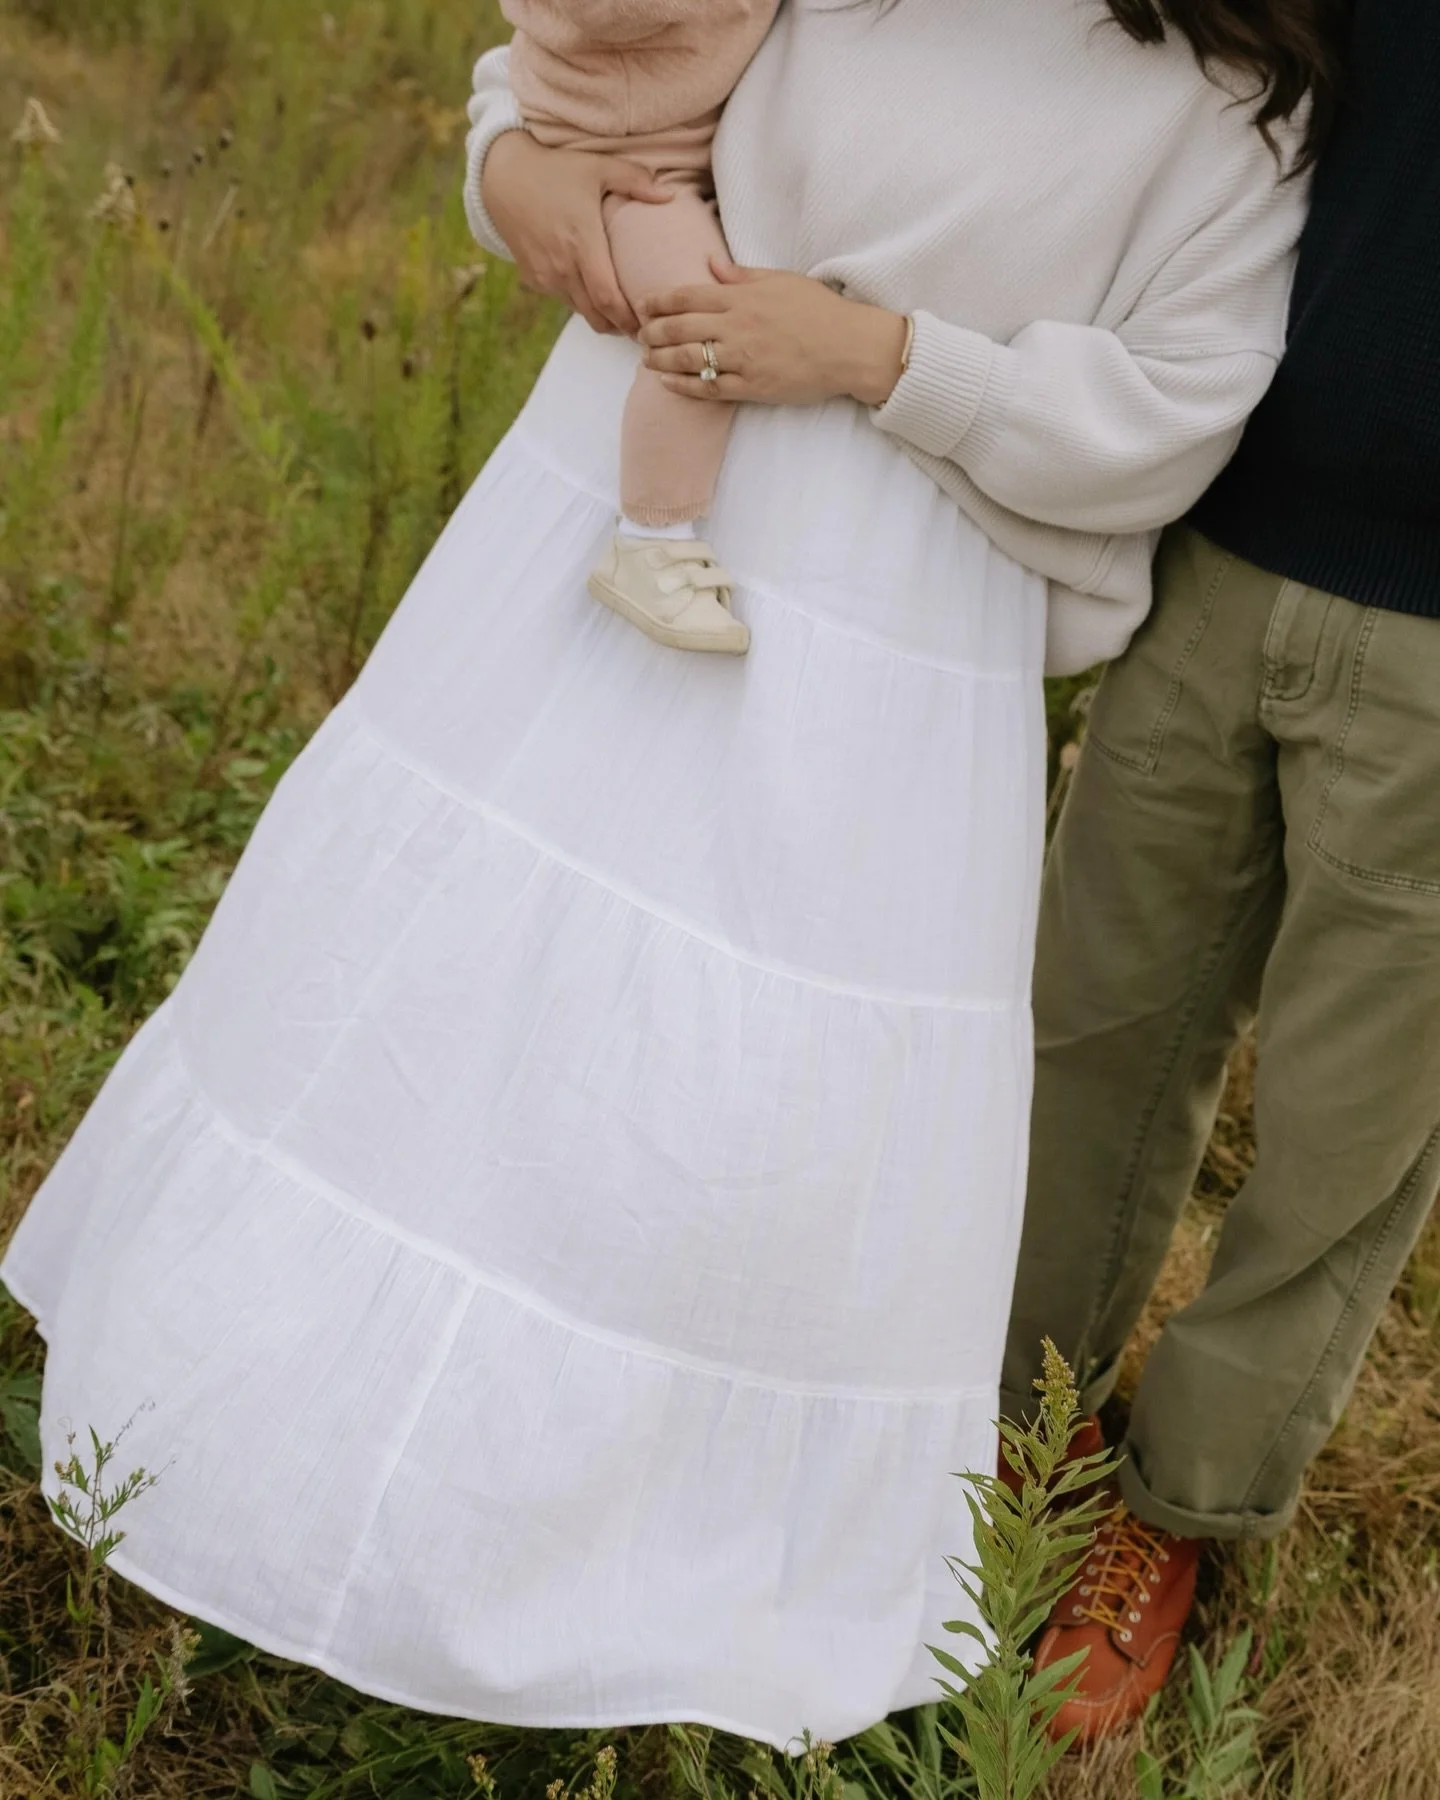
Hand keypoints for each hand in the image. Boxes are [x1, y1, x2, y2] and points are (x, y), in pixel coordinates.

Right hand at [481, 131, 671, 335]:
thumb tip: (669, 195)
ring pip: (579, 310)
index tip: (647, 325)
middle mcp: (562, 267)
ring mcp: (544, 275)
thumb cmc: (555, 169)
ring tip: (620, 317)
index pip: (609, 298)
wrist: (503, 176)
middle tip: (640, 330)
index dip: (628, 319)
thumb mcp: (597, 167)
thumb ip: (634, 180)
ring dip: (599, 316)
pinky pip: (561, 299)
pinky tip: (592, 296)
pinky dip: (579, 302)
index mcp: (582, 244)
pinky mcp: (532, 277)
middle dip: (618, 327)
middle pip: (596, 315)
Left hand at [639, 261, 908, 406]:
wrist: (848, 346)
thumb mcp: (780, 280)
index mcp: (742, 297)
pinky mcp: (752, 387)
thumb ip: (741, 275)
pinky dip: (684, 385)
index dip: (659, 301)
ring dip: (661, 360)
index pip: (688, 296)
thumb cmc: (818, 310)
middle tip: (639, 336)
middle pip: (680, 328)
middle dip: (653, 332)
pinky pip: (709, 388)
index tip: (643, 306)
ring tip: (646, 360)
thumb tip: (710, 265)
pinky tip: (668, 383)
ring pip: (689, 359)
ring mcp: (743, 359)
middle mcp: (737, 326)